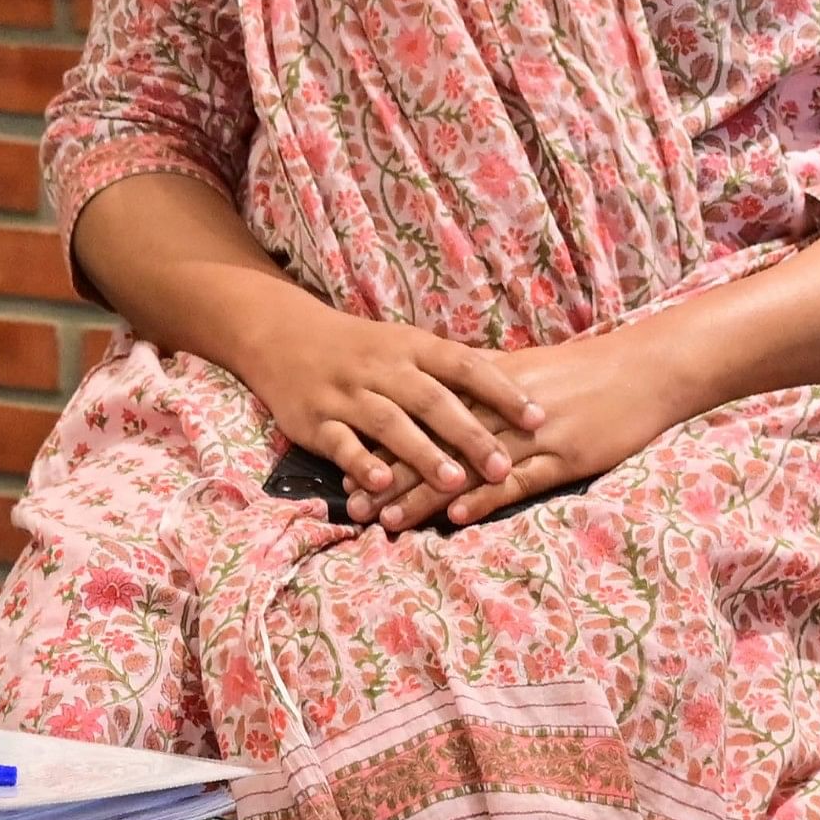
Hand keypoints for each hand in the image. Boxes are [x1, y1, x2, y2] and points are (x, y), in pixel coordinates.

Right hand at [239, 300, 538, 513]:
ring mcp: (348, 394)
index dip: (502, 390)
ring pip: (389, 423)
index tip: (537, 417)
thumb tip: (518, 379)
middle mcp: (383, 368)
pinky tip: (383, 485)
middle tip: (502, 466)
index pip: (465, 366)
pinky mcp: (316, 419)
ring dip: (423, 453)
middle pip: (431, 400)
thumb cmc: (361, 347)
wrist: (283, 335)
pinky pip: (340, 443)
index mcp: (412, 347)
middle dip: (469, 434)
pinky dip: (361, 463)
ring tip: (454, 483)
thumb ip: (453, 367)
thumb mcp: (406, 344)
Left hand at [352, 323, 695, 532]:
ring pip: (467, 466)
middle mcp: (503, 406)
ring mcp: (535, 433)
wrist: (648, 368)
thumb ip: (483, 386)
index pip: (424, 415)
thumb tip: (439, 401)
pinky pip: (519, 479)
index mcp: (490, 382)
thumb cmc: (588, 372)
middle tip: (350, 506)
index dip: (385, 443)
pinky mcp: (566, 455)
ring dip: (424, 494)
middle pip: (435, 442)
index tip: (347, 467)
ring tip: (387, 521)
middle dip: (389, 475)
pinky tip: (457, 516)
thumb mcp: (530, 370)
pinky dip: (486, 497)